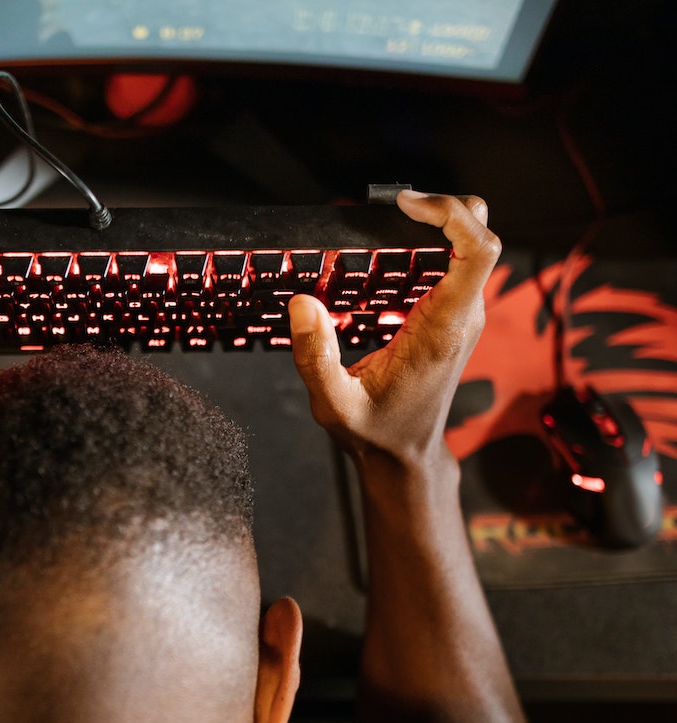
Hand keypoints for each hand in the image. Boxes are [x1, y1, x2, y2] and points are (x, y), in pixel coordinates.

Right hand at [290, 191, 500, 468]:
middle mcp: (462, 316)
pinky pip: (455, 262)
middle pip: (481, 236)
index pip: (478, 252)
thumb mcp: (333, 402)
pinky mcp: (450, 315)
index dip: (451, 214)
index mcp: (443, 329)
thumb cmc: (374, 430)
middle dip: (445, 208)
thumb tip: (303, 303)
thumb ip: (316, 356)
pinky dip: (431, 242)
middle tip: (396, 206)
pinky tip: (392, 248)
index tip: (406, 205)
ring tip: (391, 220)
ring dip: (439, 223)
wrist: (404, 454)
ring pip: (472, 245)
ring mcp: (461, 314)